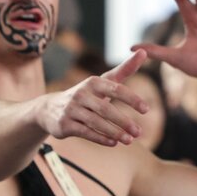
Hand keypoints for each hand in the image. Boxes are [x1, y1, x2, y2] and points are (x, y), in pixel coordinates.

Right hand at [35, 50, 149, 146]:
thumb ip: (124, 70)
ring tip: (130, 140)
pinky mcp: (65, 124)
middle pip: (105, 108)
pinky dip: (101, 138)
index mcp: (93, 82)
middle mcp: (81, 94)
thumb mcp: (103, 81)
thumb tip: (143, 51)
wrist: (50, 109)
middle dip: (123, 121)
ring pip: (96, 122)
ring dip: (114, 132)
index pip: (115, 88)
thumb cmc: (86, 94)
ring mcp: (72, 109)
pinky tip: (114, 143)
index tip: (146, 109)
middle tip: (139, 132)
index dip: (131, 99)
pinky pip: (86, 132)